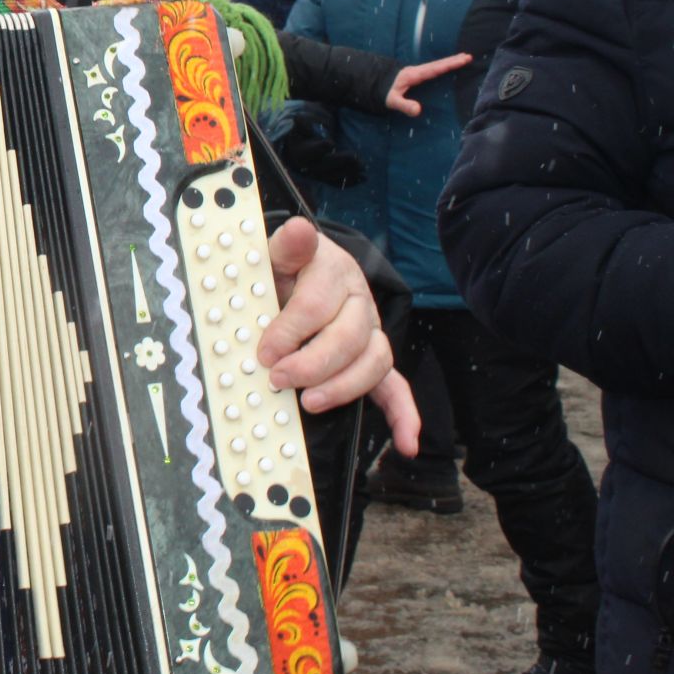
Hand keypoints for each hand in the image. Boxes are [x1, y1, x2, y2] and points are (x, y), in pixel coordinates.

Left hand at [258, 217, 420, 456]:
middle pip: (347, 338)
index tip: (265, 352)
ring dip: (343, 388)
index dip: (290, 331)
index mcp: (333, 271)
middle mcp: (358, 302)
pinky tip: (407, 442)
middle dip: (311, 364)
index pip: (316, 305)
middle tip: (278, 379)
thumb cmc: (282, 269)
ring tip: (310, 403)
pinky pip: (395, 386)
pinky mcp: (373, 357)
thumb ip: (286, 245)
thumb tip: (298, 230)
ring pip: (373, 363)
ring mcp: (370, 332)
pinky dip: (404, 415)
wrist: (301, 272)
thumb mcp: (275, 253)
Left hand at [384, 52, 471, 116]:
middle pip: (437, 64)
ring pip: (435, 65)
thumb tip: (418, 110)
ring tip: (463, 58)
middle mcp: (416, 71)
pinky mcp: (414, 74)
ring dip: (449, 62)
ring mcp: (416, 72)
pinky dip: (442, 66)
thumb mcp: (392, 101)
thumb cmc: (383, 93)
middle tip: (468, 56)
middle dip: (453, 60)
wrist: (373, 84)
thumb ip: (404, 105)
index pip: (435, 69)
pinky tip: (447, 67)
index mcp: (413, 75)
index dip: (449, 64)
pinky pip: (432, 69)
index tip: (463, 59)